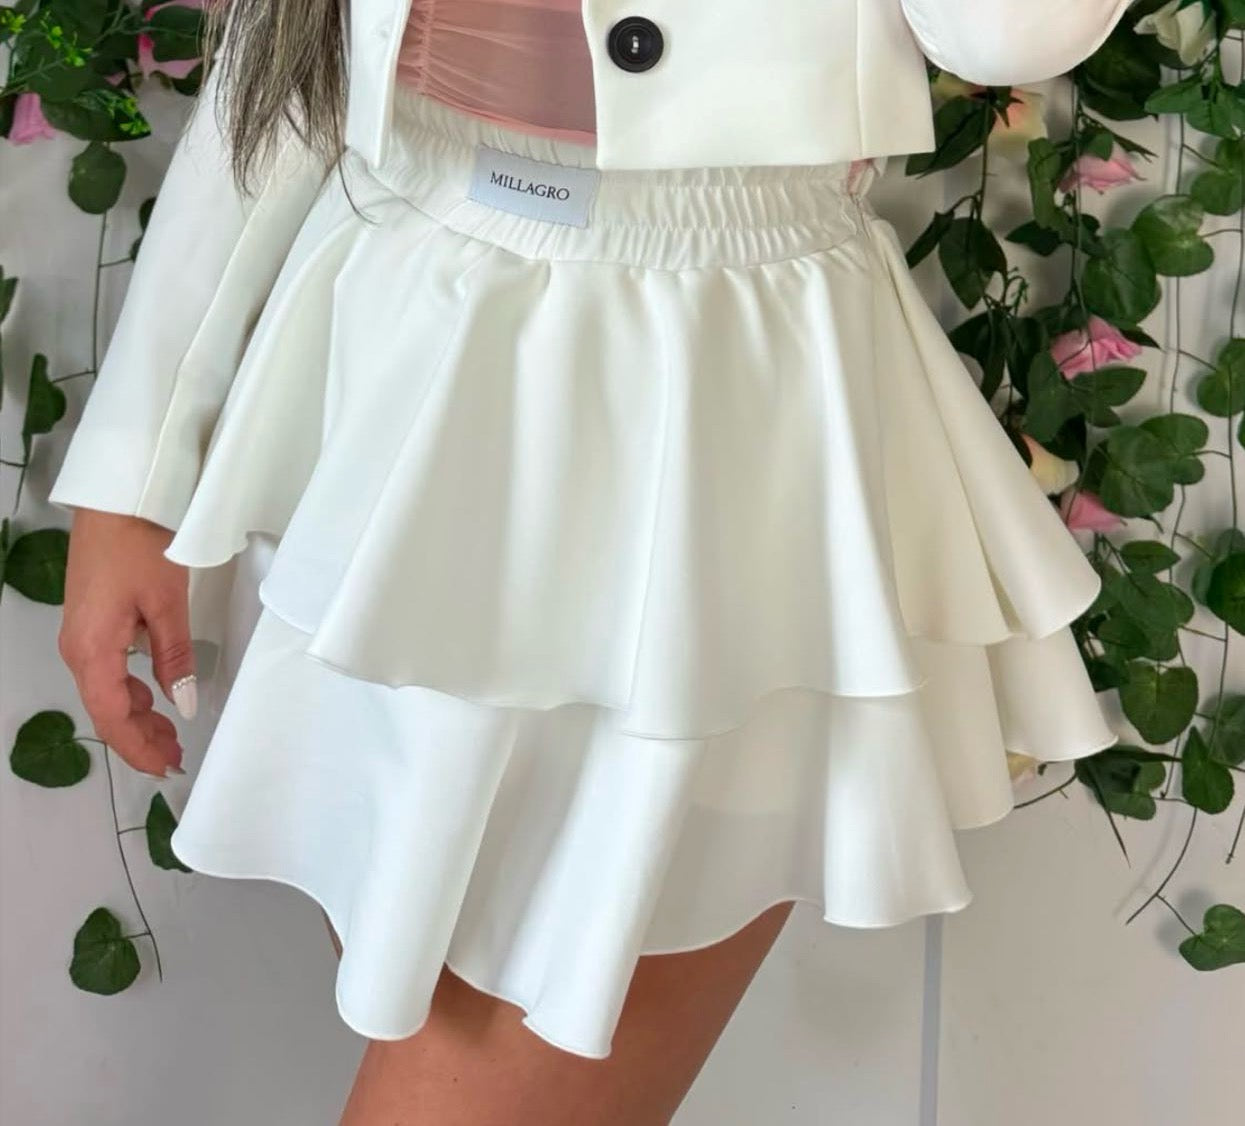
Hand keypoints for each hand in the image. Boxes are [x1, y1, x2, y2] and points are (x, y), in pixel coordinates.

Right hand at [58, 508, 193, 777]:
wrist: (117, 501)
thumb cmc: (141, 544)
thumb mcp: (167, 602)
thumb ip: (175, 656)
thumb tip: (183, 704)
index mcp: (93, 651)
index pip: (111, 717)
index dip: (138, 748)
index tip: (166, 766)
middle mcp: (79, 650)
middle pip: (107, 710)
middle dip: (140, 739)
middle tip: (176, 758)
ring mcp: (82, 637)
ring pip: (107, 693)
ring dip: (137, 718)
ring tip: (170, 738)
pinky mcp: (91, 624)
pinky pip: (108, 672)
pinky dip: (131, 694)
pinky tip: (154, 701)